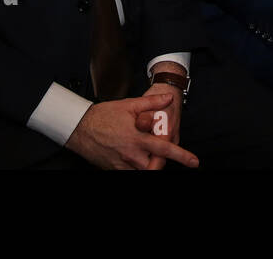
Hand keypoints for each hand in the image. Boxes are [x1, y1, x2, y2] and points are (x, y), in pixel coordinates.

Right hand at [65, 93, 197, 169]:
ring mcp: (121, 164)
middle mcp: (130, 155)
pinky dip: (137, 167)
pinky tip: (136, 156)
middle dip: (161, 163)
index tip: (194, 162)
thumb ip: (151, 103)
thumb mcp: (129, 105)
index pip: (164, 150)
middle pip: (155, 167)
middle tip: (162, 152)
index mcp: (136, 139)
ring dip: (149, 165)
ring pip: (143, 172)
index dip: (181, 156)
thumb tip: (168, 99)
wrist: (79, 128)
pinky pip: (130, 173)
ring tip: (147, 152)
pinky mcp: (113, 169)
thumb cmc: (103, 115)